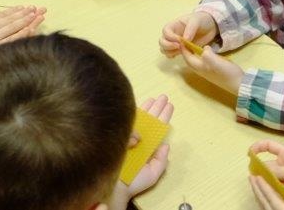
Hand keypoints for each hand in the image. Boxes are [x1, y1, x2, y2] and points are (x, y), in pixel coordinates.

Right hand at [0, 5, 46, 77]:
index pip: (2, 15)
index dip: (14, 10)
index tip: (24, 7)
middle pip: (11, 19)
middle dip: (24, 13)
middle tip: (36, 8)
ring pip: (14, 27)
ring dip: (26, 20)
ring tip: (37, 15)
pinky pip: (14, 40)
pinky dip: (23, 33)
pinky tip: (32, 29)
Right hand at [109, 94, 173, 209]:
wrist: (115, 186)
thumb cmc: (134, 182)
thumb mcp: (153, 173)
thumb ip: (161, 160)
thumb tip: (166, 144)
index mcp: (147, 147)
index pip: (157, 129)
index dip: (162, 117)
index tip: (168, 105)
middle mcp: (138, 139)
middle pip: (150, 120)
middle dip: (157, 108)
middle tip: (164, 97)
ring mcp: (127, 136)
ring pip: (139, 118)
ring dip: (147, 107)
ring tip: (155, 98)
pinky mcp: (117, 135)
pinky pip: (126, 122)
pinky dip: (132, 113)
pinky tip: (139, 105)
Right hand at [159, 11, 218, 56]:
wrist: (210, 26)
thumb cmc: (201, 20)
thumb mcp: (196, 21)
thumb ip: (190, 29)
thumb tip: (184, 40)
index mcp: (174, 25)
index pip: (166, 31)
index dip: (170, 37)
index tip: (180, 40)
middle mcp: (173, 34)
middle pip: (162, 41)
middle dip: (168, 46)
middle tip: (179, 47)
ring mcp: (176, 42)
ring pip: (164, 49)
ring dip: (169, 52)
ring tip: (181, 51)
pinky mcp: (181, 49)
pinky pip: (171, 54)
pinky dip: (173, 56)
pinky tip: (182, 54)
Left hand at [180, 45, 244, 95]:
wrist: (238, 84)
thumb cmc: (226, 72)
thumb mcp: (216, 61)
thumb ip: (207, 54)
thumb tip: (205, 48)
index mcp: (200, 67)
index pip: (187, 57)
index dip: (183, 48)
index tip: (181, 39)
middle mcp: (201, 71)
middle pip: (190, 61)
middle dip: (186, 52)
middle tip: (186, 42)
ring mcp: (208, 73)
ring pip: (196, 63)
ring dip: (193, 55)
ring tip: (194, 46)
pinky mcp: (214, 73)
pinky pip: (203, 63)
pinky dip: (201, 57)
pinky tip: (207, 53)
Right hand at [248, 141, 283, 209]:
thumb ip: (278, 172)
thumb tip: (260, 171)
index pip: (269, 146)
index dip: (258, 147)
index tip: (249, 154)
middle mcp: (283, 166)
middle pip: (266, 166)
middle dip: (259, 171)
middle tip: (254, 180)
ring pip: (269, 179)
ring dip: (264, 183)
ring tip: (260, 189)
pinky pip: (275, 190)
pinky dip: (270, 192)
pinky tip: (267, 195)